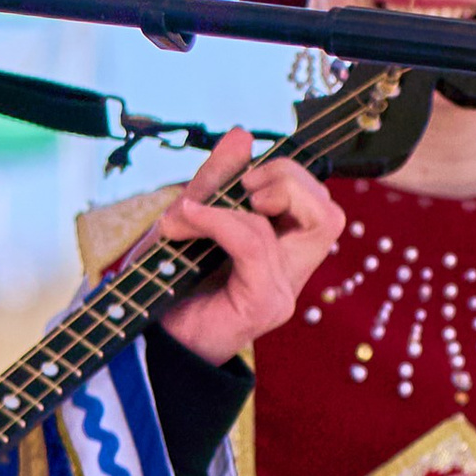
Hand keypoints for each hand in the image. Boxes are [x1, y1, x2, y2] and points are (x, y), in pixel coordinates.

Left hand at [155, 131, 343, 367]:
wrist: (146, 341)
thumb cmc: (168, 286)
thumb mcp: (189, 219)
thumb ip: (217, 180)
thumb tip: (243, 134)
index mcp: (283, 253)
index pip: (320, 202)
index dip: (287, 175)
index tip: (239, 181)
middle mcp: (291, 273)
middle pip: (329, 210)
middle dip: (288, 179)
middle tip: (240, 189)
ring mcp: (282, 291)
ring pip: (308, 222)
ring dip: (250, 200)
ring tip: (199, 211)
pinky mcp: (264, 303)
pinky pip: (256, 242)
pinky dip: (219, 220)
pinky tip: (186, 220)